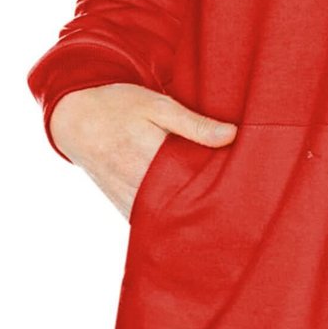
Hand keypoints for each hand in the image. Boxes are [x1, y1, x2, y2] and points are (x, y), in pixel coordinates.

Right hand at [49, 83, 238, 218]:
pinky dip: (174, 220)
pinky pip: (155, 223)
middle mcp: (140, 189)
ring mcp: (131, 204)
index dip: (226, 189)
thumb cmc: (119, 107)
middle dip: (215, 207)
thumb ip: (194, 123)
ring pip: (171, 220)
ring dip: (195, 216)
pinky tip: (196, 215)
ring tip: (227, 214)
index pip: (198, 184)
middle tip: (246, 206)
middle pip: (188, 207)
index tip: (251, 189)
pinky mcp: (127, 210)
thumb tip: (232, 135)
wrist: (76, 120)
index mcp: (152, 161)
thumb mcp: (158, 105)